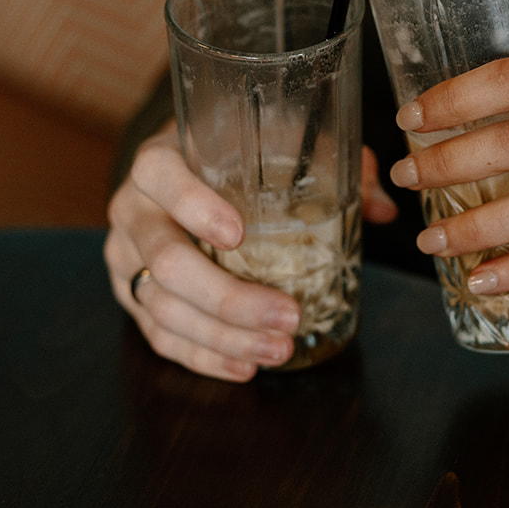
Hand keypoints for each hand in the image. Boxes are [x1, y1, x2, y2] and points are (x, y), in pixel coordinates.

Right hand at [105, 126, 396, 380]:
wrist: (180, 168)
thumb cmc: (233, 154)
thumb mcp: (275, 142)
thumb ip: (330, 165)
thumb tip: (382, 207)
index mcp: (159, 161)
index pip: (163, 178)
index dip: (195, 207)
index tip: (239, 233)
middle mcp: (133, 210)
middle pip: (168, 263)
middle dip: (231, 300)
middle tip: (288, 316)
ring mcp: (126, 257)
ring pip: (163, 308)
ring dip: (224, 337)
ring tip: (279, 349)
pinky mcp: (131, 295)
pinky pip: (158, 336)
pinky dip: (203, 356)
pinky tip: (244, 365)